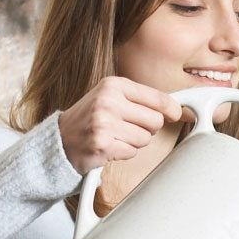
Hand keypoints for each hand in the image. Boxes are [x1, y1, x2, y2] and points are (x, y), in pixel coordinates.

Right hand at [58, 77, 182, 173]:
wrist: (60, 139)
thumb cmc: (90, 119)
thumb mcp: (111, 98)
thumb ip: (140, 100)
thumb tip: (175, 109)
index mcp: (113, 85)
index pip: (157, 98)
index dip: (172, 109)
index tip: (177, 113)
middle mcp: (109, 101)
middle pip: (156, 121)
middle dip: (148, 128)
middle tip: (128, 127)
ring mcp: (104, 122)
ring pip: (145, 139)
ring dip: (135, 142)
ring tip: (116, 136)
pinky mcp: (103, 144)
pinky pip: (132, 152)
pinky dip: (124, 153)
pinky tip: (110, 146)